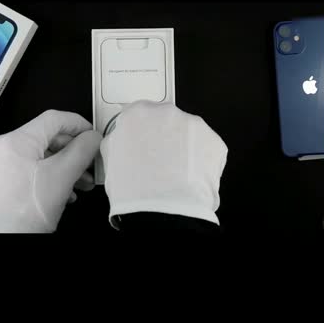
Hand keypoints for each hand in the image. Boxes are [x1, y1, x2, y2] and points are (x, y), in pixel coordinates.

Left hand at [0, 110, 101, 232]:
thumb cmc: (18, 218)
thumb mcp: (61, 179)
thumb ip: (81, 153)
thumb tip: (92, 137)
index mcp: (14, 141)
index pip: (54, 118)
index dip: (79, 125)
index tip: (93, 137)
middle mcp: (0, 148)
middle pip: (46, 139)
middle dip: (72, 154)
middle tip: (90, 167)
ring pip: (38, 158)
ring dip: (62, 169)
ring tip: (79, 186)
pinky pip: (26, 171)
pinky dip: (47, 178)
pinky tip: (61, 195)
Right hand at [100, 101, 226, 228]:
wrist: (161, 209)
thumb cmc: (134, 189)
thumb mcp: (110, 160)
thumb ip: (117, 141)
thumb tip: (122, 142)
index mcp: (138, 113)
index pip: (138, 114)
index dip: (140, 132)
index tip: (143, 144)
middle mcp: (167, 113)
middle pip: (166, 121)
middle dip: (164, 138)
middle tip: (159, 162)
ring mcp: (193, 125)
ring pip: (189, 134)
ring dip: (184, 149)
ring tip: (175, 175)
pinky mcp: (214, 141)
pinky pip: (207, 149)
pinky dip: (201, 162)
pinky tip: (189, 178)